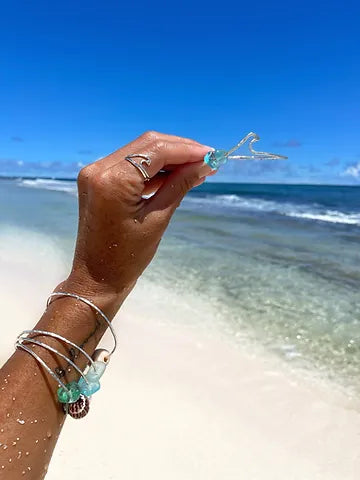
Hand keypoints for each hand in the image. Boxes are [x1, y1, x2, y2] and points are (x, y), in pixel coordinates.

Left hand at [62, 131, 212, 306]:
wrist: (97, 277)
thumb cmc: (128, 256)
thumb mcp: (158, 219)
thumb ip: (180, 185)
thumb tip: (206, 163)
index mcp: (112, 180)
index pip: (156, 151)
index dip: (187, 150)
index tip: (213, 155)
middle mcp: (99, 169)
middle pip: (147, 145)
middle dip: (180, 150)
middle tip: (208, 160)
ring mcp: (95, 172)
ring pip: (140, 152)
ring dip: (168, 158)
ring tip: (197, 169)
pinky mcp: (98, 179)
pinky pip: (131, 165)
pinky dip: (154, 168)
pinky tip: (176, 176)